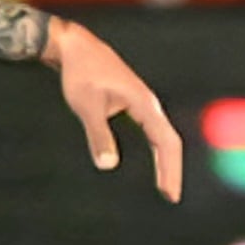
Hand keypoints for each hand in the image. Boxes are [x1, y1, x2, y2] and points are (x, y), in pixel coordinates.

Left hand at [48, 20, 183, 200]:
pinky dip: (155, 151)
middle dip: (171, 170)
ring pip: (162, 137)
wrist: (73, 46)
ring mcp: (143, 103)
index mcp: (145, 104)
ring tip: (164, 186)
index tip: (169, 194)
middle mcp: (149, 104)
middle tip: (170, 198)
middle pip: (169, 141)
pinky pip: (151, 132)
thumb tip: (107, 164)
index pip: (167, 142)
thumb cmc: (80, 73)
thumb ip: (98, 134)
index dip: (170, 170)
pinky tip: (150, 163)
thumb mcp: (87, 106)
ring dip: (165, 161)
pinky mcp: (133, 103)